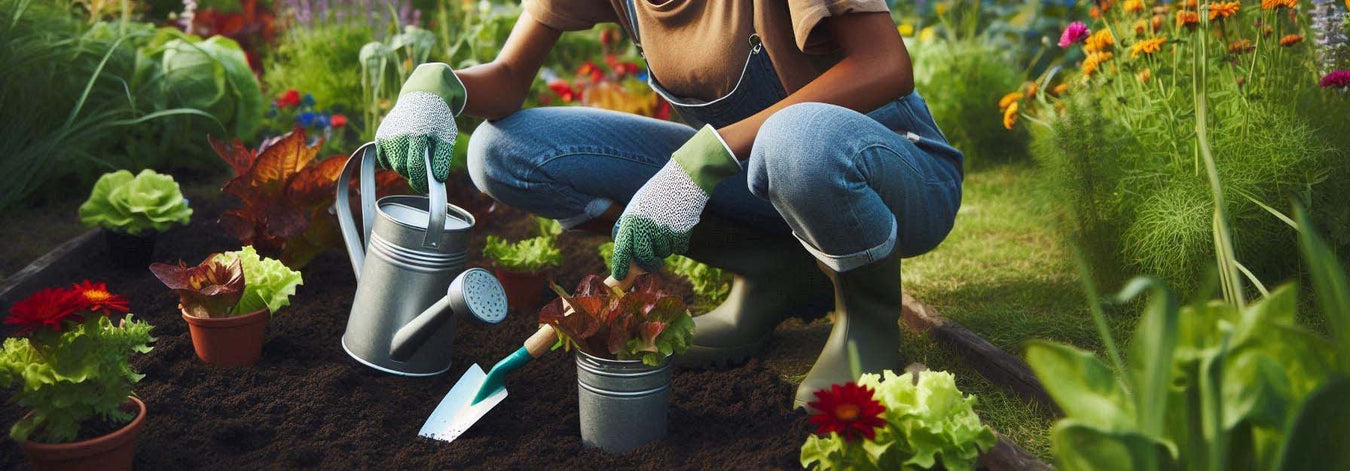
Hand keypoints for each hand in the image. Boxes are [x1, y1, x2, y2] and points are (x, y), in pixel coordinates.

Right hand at [375, 63, 467, 192]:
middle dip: (412, 176)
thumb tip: (438, 179)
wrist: (424, 96)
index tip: (426, 187)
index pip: (415, 167)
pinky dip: (392, 162)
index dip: (420, 181)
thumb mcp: (446, 137)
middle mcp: (398, 133)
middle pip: (401, 168)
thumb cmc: (438, 119)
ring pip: (392, 165)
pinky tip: (404, 156)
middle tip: (422, 177)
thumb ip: (442, 159)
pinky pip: (384, 159)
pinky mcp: (380, 135)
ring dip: (403, 169)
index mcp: (417, 134)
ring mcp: (387, 134)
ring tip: (416, 161)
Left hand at [611, 125, 739, 278]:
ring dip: (666, 247)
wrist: (686, 177)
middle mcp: (645, 227)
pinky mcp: (681, 232)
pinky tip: (679, 225)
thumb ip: (630, 225)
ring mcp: (663, 230)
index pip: (622, 250)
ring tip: (668, 226)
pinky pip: (678, 248)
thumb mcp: (638, 204)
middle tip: (654, 261)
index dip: (620, 266)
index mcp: (631, 219)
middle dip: (649, 263)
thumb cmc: (660, 191)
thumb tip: (623, 246)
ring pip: (663, 253)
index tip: (619, 277)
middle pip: (644, 258)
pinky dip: (679, 242)